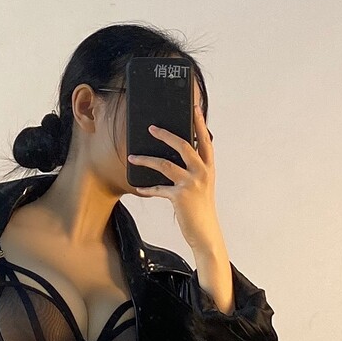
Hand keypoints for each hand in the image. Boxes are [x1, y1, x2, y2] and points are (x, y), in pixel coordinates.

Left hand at [127, 80, 219, 249]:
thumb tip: (175, 156)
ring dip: (146, 160)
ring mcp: (192, 184)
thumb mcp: (202, 186)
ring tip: (133, 157)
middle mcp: (202, 173)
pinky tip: (138, 187)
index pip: (206, 140)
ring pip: (165, 164)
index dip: (200, 123)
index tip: (195, 108)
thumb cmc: (201, 208)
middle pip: (184, 145)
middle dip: (166, 134)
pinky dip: (146, 188)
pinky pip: (158, 188)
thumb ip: (193, 170)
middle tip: (151, 127)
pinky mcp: (180, 197)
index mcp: (208, 168)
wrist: (206, 233)